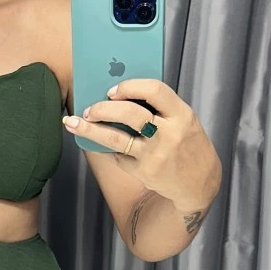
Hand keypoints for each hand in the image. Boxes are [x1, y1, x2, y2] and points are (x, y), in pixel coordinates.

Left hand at [62, 78, 221, 210]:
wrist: (199, 182)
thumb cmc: (186, 143)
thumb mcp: (184, 121)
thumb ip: (160, 107)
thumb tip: (117, 93)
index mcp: (182, 115)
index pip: (155, 91)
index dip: (130, 86)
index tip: (112, 89)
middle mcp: (170, 134)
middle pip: (130, 114)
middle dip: (103, 109)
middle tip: (89, 108)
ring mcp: (156, 155)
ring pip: (115, 138)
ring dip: (90, 130)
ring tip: (71, 122)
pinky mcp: (145, 172)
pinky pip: (118, 156)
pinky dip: (108, 148)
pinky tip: (99, 143)